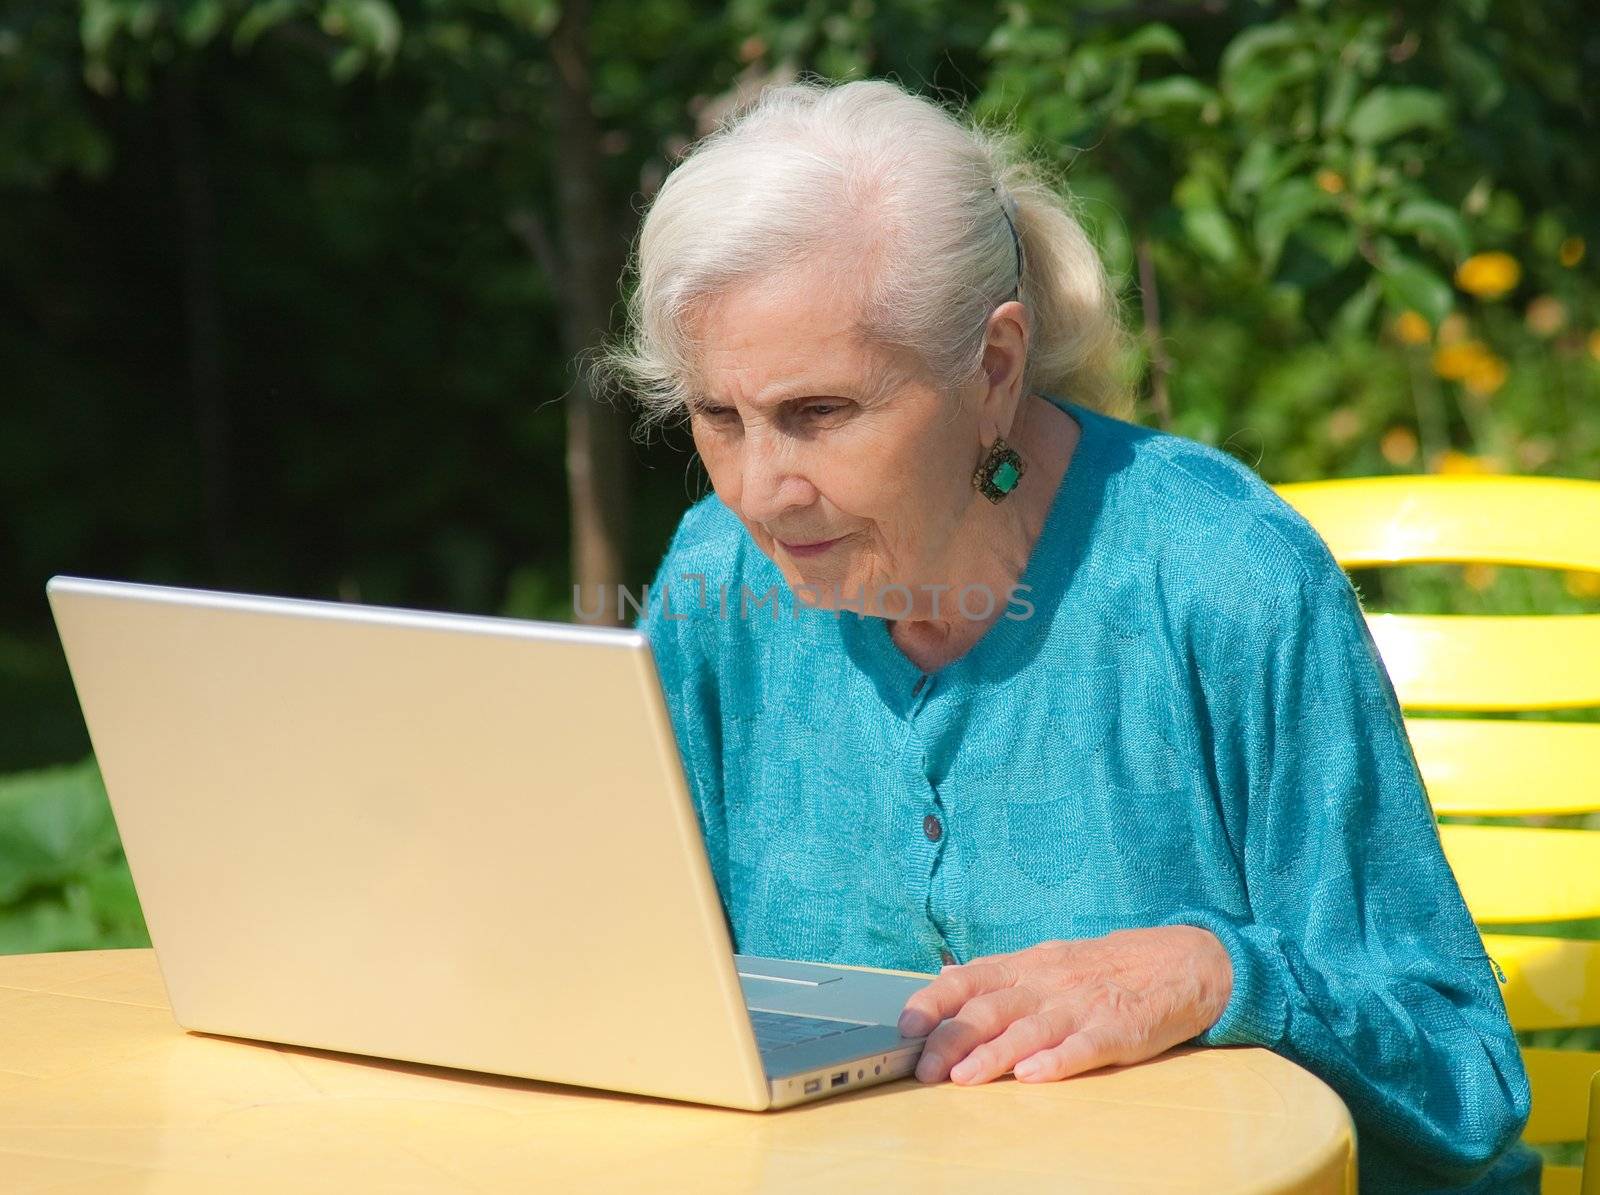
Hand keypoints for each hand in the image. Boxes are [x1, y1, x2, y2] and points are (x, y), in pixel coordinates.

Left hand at [897, 926, 1232, 1084]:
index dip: (934, 1002)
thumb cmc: (1099, 968)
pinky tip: (1035, 1075)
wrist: (1178, 961)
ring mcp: (1082, 1005)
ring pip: (1030, 1029)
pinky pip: (1085, 1045)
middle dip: (953, 1039)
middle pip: (991, 1008)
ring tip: (965, 1078)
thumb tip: (942, 982)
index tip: (905, 1027)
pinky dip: (1058, 1059)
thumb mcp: (1044, 962)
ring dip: (994, 1054)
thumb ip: (996, 977)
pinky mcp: (1118, 1029)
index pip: (968, 980)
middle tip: (925, 1068)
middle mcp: (1047, 983)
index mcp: (1025, 968)